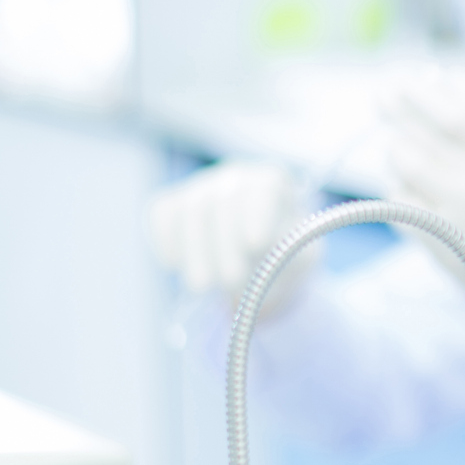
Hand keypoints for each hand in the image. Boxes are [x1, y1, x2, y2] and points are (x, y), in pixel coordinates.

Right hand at [146, 160, 316, 314]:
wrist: (256, 263)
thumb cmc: (284, 260)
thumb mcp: (300, 259)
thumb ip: (288, 254)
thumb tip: (261, 250)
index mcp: (274, 184)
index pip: (264, 189)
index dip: (257, 214)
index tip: (255, 244)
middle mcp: (237, 177)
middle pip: (224, 200)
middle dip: (223, 244)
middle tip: (228, 282)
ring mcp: (202, 186)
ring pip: (191, 208)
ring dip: (194, 250)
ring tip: (201, 287)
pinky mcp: (174, 202)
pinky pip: (163, 211)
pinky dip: (165, 237)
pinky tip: (174, 264)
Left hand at [383, 64, 464, 348]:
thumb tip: (436, 76)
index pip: (458, 119)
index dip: (424, 94)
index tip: (405, 77)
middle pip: (422, 142)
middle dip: (397, 112)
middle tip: (383, 92)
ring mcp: (460, 224)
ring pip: (405, 169)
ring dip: (398, 149)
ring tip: (407, 144)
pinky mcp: (437, 246)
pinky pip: (400, 201)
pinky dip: (401, 187)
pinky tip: (418, 188)